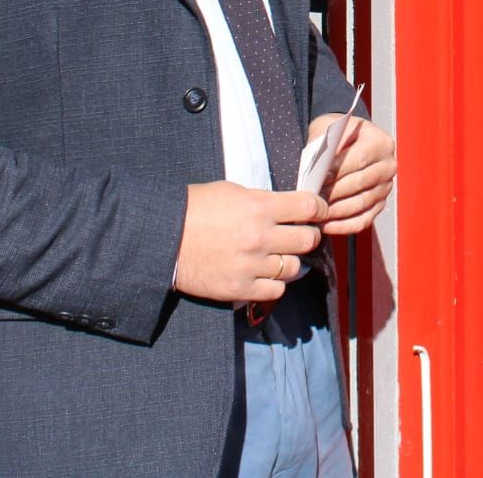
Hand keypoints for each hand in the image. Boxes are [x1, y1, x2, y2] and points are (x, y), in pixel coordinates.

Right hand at [173, 181, 326, 303]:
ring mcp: (252, 265)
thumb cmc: (195, 208)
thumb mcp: (232, 192)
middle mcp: (260, 236)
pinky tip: (263, 274)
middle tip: (299, 234)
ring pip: (294, 267)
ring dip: (289, 261)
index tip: (317, 211)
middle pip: (308, 239)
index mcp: (259, 207)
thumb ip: (263, 200)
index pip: (308, 206)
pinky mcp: (240, 288)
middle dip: (307, 235)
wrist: (163, 237)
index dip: (318, 208)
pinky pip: (275, 290)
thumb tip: (288, 208)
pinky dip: (273, 283)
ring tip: (276, 256)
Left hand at [306, 114, 394, 235]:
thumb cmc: (337, 135)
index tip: (318, 178)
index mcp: (380, 142)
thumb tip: (318, 167)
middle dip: (334, 193)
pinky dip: (344, 226)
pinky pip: (363, 220)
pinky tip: (326, 225)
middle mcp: (388, 165)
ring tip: (316, 212)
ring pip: (361, 204)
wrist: (349, 141)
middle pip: (360, 183)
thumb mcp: (330, 128)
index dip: (338, 171)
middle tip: (312, 198)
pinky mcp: (380, 204)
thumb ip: (325, 145)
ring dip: (336, 211)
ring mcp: (386, 187)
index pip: (359, 159)